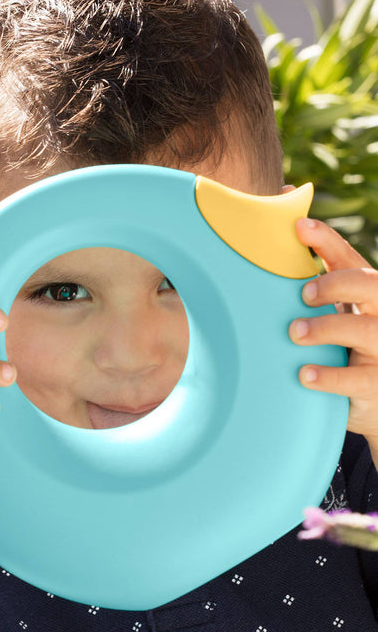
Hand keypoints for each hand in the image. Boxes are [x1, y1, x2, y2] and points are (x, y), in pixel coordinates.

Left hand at [290, 218, 377, 459]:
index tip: (300, 227)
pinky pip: (356, 379)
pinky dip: (328, 376)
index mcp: (369, 296)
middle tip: (303, 294)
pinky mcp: (376, 386)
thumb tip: (265, 259)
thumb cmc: (345, 353)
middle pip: (370, 284)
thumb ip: (314, 295)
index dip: (328, 241)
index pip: (352, 260)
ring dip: (325, 328)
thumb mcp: (337, 319)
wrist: (373, 403)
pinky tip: (304, 374)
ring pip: (364, 330)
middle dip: (335, 283)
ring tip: (295, 333)